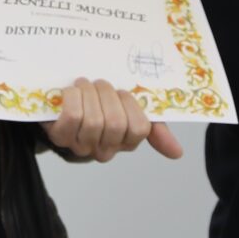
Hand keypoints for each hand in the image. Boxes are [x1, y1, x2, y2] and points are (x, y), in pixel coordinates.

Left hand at [42, 77, 185, 164]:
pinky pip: (71, 117)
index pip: (139, 129)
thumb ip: (156, 130)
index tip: (121, 93)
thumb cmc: (100, 106)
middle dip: (108, 95)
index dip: (130, 105)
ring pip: (93, 120)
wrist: (61, 104)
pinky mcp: (59, 136)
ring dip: (89, 93)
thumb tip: (178, 153)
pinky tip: (72, 91)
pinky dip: (73, 97)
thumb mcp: (131, 113)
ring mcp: (80, 145)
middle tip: (100, 84)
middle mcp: (103, 150)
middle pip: (115, 124)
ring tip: (85, 85)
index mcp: (125, 142)